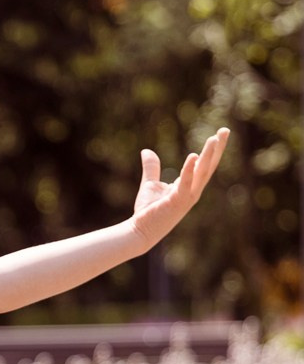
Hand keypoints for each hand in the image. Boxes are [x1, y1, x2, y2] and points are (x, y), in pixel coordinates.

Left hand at [131, 128, 229, 251]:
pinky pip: (185, 184)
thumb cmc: (147, 212)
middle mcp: (192, 192)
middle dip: (217, 149)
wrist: (139, 232)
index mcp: (188, 187)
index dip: (212, 151)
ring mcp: (186, 198)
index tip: (219, 134)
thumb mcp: (150, 184)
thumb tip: (147, 151)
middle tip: (225, 130)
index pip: (203, 166)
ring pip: (201, 173)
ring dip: (209, 156)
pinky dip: (189, 170)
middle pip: (208, 167)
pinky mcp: (176, 202)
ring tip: (214, 138)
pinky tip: (193, 155)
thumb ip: (151, 167)